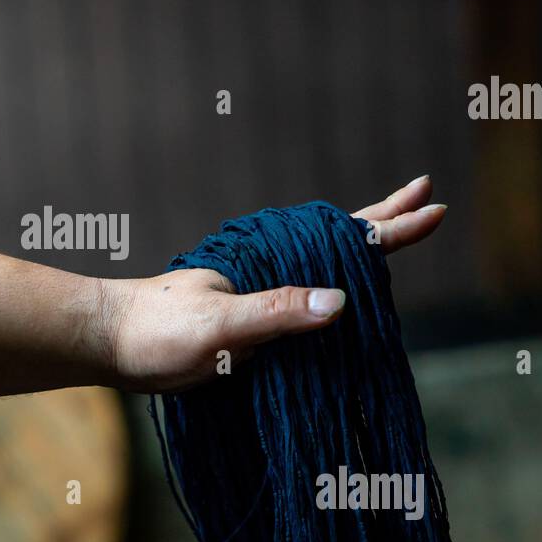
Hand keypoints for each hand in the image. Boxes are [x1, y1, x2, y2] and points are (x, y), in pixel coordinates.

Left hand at [100, 176, 444, 393]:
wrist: (108, 343)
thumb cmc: (156, 329)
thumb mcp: (218, 324)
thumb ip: (275, 312)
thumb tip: (341, 300)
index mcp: (271, 265)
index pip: (343, 241)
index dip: (390, 227)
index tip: (432, 207)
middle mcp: (270, 274)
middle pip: (339, 245)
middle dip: (384, 223)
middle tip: (427, 198)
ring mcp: (259, 297)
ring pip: (323, 272)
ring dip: (361, 256)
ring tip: (392, 236)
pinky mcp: (246, 326)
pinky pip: (302, 306)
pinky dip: (330, 296)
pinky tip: (339, 299)